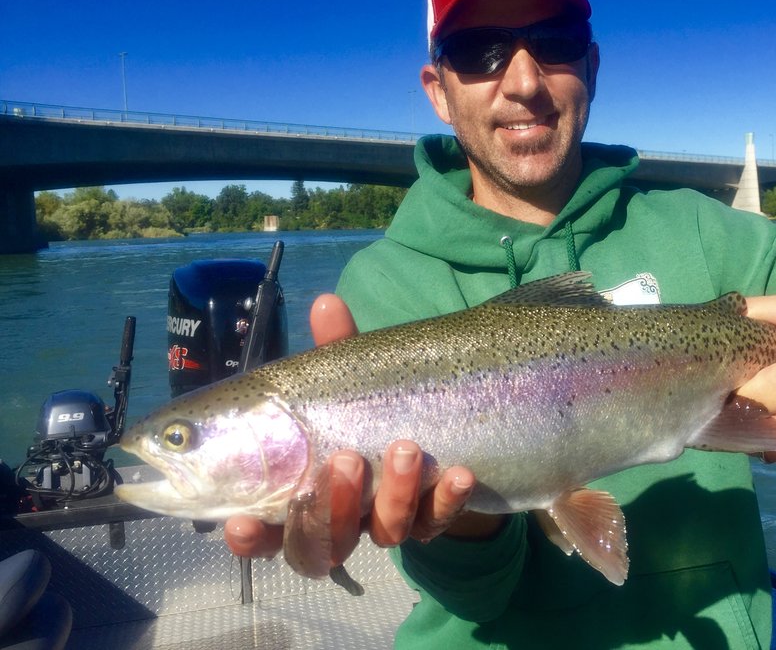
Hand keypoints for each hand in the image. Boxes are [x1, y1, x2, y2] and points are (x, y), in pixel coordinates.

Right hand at [224, 294, 479, 565]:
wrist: (440, 434)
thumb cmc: (370, 406)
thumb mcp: (349, 378)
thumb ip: (336, 350)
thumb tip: (328, 304)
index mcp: (303, 495)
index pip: (267, 532)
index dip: (252, 538)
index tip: (243, 524)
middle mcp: (343, 519)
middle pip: (321, 546)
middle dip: (329, 511)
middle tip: (344, 461)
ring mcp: (388, 522)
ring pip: (385, 534)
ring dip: (393, 496)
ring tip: (405, 448)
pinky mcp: (433, 518)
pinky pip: (440, 521)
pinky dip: (448, 500)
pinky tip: (458, 473)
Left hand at [737, 293, 775, 477]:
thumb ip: (758, 308)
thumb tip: (724, 311)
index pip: (733, 396)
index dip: (727, 384)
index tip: (730, 374)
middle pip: (744, 423)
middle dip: (739, 407)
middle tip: (748, 388)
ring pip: (761, 444)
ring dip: (759, 427)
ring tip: (770, 404)